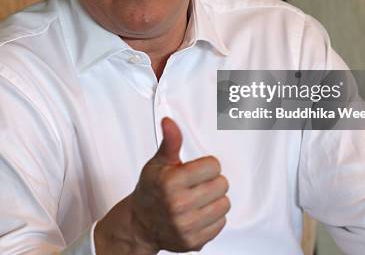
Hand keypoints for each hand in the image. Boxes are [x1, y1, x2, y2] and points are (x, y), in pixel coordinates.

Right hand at [94, 117, 229, 253]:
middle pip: (222, 185)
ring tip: (199, 199)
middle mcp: (178, 205)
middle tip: (197, 185)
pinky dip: (213, 218)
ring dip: (215, 200)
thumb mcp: (158, 163)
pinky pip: (221, 223)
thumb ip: (170, 141)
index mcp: (170, 182)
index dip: (206, 166)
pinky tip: (199, 213)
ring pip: (224, 204)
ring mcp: (186, 225)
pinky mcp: (193, 241)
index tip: (196, 170)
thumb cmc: (150, 191)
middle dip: (211, 182)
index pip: (213, 166)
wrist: (140, 223)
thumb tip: (169, 122)